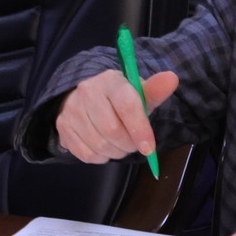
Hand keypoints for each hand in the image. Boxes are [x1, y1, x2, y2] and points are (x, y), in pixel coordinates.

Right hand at [54, 67, 177, 163]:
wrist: (87, 98)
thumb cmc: (119, 98)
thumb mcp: (138, 93)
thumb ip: (155, 90)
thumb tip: (172, 78)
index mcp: (110, 81)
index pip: (126, 105)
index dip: (140, 129)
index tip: (149, 148)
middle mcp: (87, 92)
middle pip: (111, 130)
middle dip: (129, 144)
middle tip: (135, 144)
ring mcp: (71, 109)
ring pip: (99, 145)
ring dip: (116, 152)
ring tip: (121, 144)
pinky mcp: (63, 127)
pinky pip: (87, 154)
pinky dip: (101, 157)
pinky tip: (105, 147)